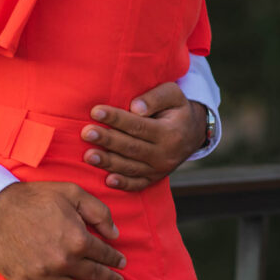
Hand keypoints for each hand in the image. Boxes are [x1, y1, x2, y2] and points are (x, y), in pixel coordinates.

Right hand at [0, 181, 125, 279]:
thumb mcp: (70, 192)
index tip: (120, 263)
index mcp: (77, 237)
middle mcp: (65, 260)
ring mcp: (47, 275)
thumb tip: (114, 233)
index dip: (114, 258)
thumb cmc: (33, 198)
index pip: (102, 252)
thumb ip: (97, 210)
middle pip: (93, 275)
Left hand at [81, 83, 206, 191]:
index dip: (116, 118)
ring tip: (88, 156)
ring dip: (108, 162)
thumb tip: (136, 108)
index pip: (138, 126)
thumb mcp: (173, 94)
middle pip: (131, 148)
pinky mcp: (154, 179)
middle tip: (86, 133)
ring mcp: (159, 169)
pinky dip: (123, 184)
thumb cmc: (176, 108)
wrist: (192, 133)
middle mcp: (165, 154)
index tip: (95, 111)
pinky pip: (138, 184)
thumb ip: (155, 98)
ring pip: (131, 167)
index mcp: (170, 132)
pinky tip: (107, 180)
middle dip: (107, 140)